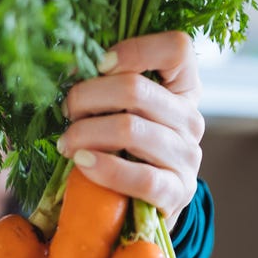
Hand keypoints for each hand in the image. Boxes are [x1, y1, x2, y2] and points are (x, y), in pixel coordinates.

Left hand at [56, 31, 203, 230]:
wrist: (139, 208)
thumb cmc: (124, 151)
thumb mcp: (124, 112)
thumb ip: (109, 86)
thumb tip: (73, 64)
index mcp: (183, 89)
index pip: (178, 49)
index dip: (135, 49)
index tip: (100, 65)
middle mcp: (191, 119)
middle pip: (136, 89)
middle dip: (87, 97)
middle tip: (67, 111)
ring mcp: (187, 157)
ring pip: (130, 129)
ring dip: (85, 133)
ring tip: (66, 143)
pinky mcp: (177, 192)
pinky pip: (140, 177)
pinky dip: (104, 168)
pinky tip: (83, 164)